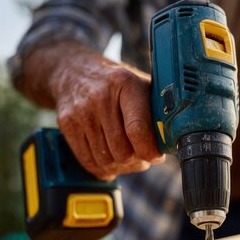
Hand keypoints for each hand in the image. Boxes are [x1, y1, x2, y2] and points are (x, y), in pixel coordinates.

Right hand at [49, 44, 163, 179]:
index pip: (138, 130)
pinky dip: (103, 168)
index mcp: (125, 85)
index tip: (156, 156)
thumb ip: (157, 110)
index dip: (149, 151)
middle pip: (122, 150)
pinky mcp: (66, 124)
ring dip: (121, 167)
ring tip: (129, 159)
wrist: (74, 71)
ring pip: (106, 159)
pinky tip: (112, 163)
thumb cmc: (116, 83)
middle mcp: (100, 98)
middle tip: (143, 158)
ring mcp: (81, 112)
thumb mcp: (140, 85)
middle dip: (137, 161)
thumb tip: (173, 139)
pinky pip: (87, 160)